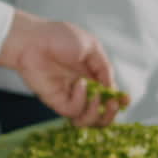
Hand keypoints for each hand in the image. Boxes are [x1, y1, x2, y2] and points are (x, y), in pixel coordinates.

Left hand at [0, 11, 122, 126]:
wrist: (33, 39)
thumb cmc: (59, 37)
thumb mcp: (91, 47)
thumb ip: (104, 68)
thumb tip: (112, 89)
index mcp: (92, 76)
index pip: (109, 96)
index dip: (119, 102)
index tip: (125, 100)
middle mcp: (82, 90)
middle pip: (100, 114)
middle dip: (110, 114)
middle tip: (112, 104)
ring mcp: (69, 97)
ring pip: (87, 120)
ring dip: (96, 113)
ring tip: (96, 97)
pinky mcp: (56, 101)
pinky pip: (74, 111)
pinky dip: (81, 101)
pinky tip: (79, 85)